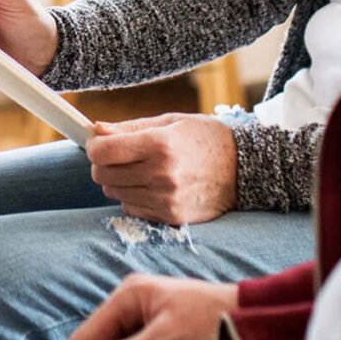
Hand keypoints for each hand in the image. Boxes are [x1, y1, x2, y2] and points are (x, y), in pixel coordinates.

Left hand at [84, 113, 238, 223]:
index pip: (104, 151)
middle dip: (103, 164)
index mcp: (160, 145)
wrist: (246, 170)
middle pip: (102, 175)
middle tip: (117, 156)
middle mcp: (161, 175)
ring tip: (139, 170)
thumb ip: (131, 127)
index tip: (98, 143)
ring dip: (118, 181)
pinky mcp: (171, 217)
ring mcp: (166, 199)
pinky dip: (134, 198)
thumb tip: (97, 130)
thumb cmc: (206, 139)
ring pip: (114, 193)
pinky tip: (151, 186)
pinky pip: (132, 209)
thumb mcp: (171, 122)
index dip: (94, 146)